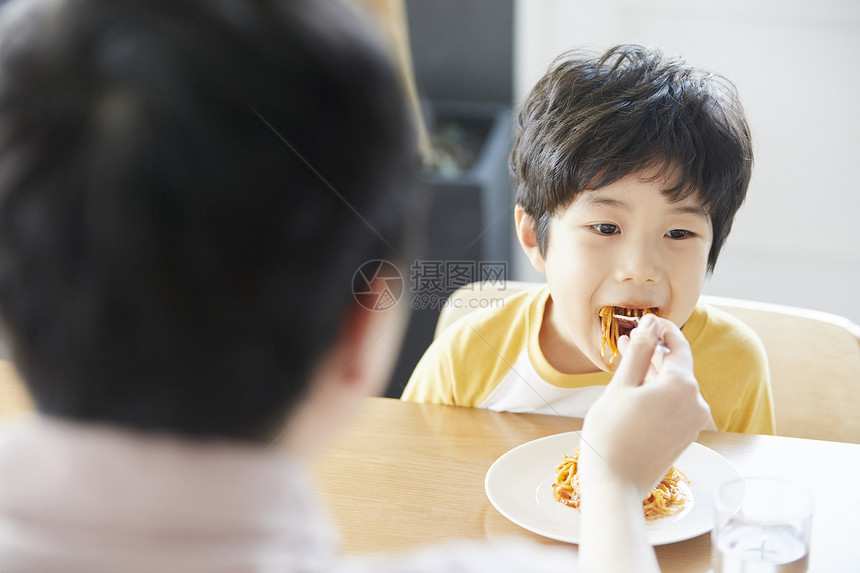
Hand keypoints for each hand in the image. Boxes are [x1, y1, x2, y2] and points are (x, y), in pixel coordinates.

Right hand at [579, 314, 710, 496]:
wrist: (615, 484)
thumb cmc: (611, 434)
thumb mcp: (621, 386)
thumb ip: (640, 352)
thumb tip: (651, 323)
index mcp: (682, 385)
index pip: (678, 345)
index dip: (662, 329)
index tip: (645, 321)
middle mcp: (696, 402)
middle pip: (676, 367)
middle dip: (653, 353)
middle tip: (627, 342)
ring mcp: (693, 422)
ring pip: (674, 387)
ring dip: (653, 374)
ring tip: (626, 367)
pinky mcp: (686, 436)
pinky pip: (675, 405)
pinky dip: (658, 394)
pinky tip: (636, 392)